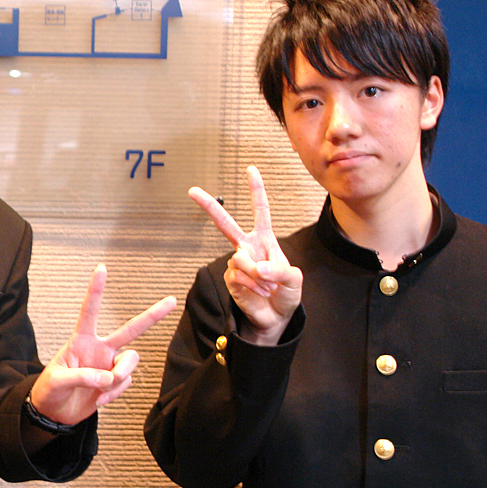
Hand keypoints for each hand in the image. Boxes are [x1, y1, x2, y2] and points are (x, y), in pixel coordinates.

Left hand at [28, 264, 177, 425]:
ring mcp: (109, 365)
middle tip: (171, 301)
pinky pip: (125, 383)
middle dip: (152, 316)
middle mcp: (99, 349)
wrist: (54, 413)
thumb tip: (108, 378)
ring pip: (131, 361)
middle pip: (130, 329)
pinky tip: (99, 399)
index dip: (96, 290)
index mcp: (81, 340)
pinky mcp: (114, 382)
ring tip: (103, 389)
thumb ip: (81, 376)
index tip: (102, 268)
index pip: (90, 311)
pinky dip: (114, 393)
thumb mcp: (56, 381)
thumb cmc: (49, 391)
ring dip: (121, 375)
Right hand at [189, 165, 302, 344]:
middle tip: (192, 191)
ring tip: (268, 288)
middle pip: (225, 223)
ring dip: (259, 276)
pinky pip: (239, 276)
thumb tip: (258, 267)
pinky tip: (258, 293)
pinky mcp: (230, 278)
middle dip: (209, 206)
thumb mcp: (294, 280)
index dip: (256, 190)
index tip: (250, 169)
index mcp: (264, 239)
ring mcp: (237, 262)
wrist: (275, 317)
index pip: (260, 210)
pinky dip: (252, 286)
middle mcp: (247, 247)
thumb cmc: (286, 294)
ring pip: (242, 260)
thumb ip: (280, 270)